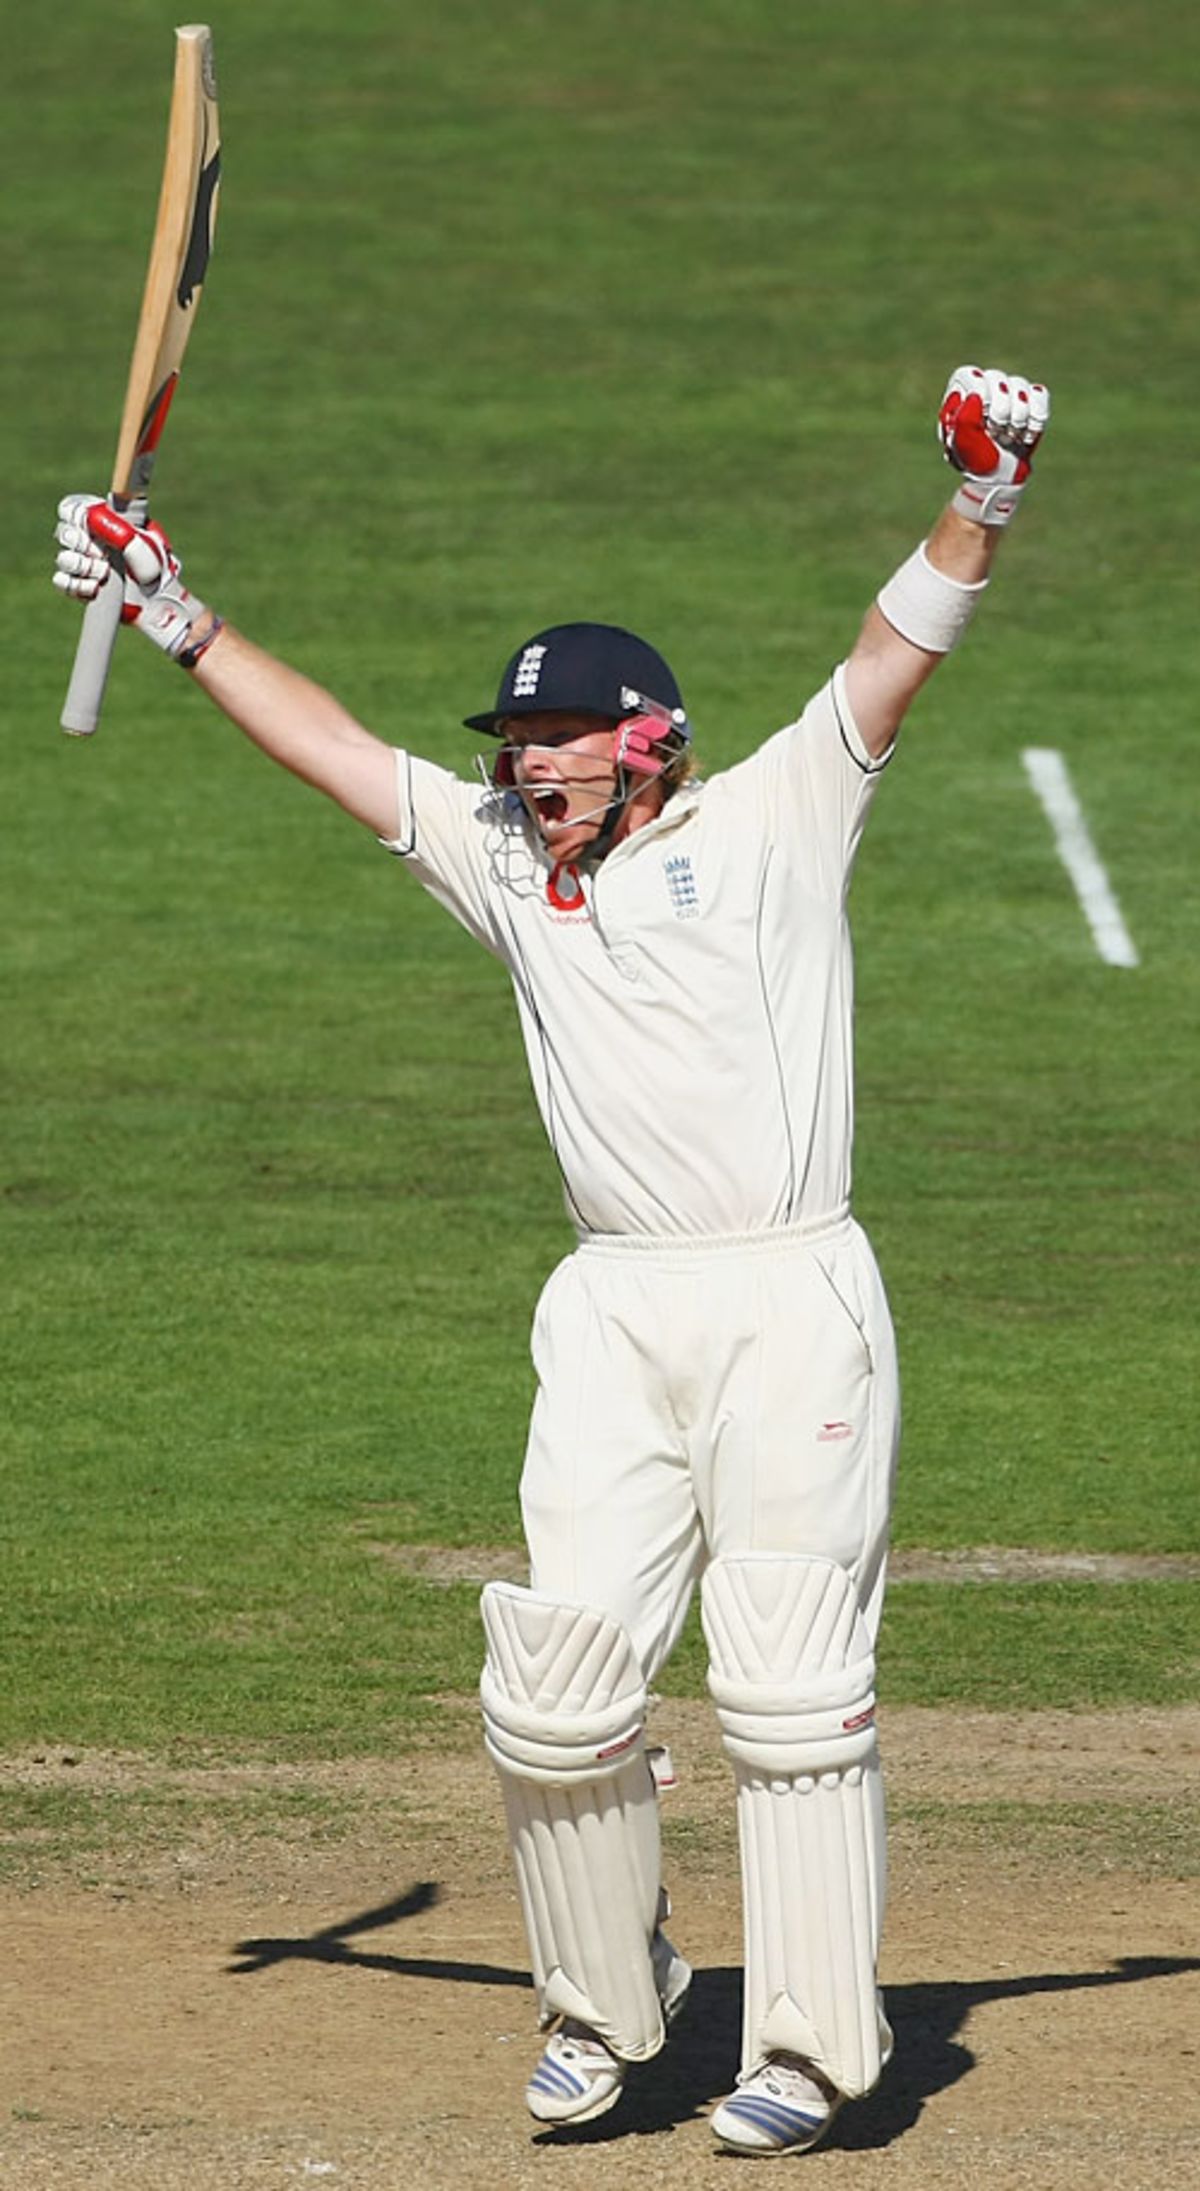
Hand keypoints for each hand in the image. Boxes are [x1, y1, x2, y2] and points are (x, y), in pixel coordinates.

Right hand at [54, 494, 211, 658]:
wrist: (155, 598)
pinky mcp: (77, 585)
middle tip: (103, 554)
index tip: (89, 525)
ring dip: (83, 566)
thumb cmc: (152, 565)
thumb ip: (119, 527)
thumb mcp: (143, 542)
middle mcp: (85, 539)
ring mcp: (79, 563)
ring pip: (63, 558)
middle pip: (64, 533)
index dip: (75, 517)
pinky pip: (61, 582)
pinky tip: (96, 588)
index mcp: (99, 520)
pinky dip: (78, 585)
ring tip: (105, 572)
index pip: (70, 509)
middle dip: (82, 544)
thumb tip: (94, 516)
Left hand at [937, 365, 1049, 525]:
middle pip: (998, 380)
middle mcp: (986, 385)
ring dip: (1016, 419)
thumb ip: (962, 422)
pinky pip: (1040, 395)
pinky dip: (1035, 419)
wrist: (1001, 477)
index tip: (981, 421)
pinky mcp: (1032, 398)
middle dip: (999, 413)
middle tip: (994, 434)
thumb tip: (975, 396)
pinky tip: (1025, 434)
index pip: (972, 376)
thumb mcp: (962, 446)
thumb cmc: (976, 460)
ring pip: (1020, 386)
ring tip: (1007, 436)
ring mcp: (1010, 390)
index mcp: (961, 392)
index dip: (980, 397)